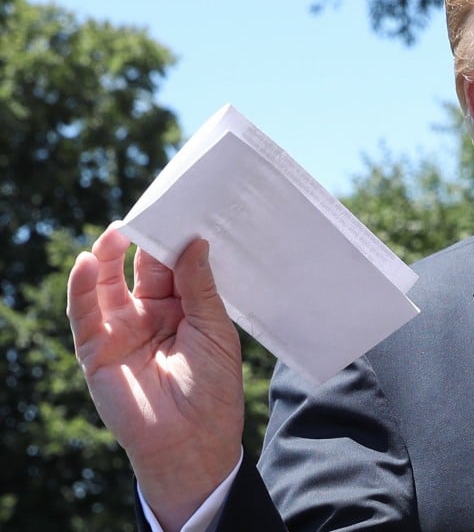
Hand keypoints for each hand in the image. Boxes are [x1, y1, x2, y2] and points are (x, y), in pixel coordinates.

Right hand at [67, 224, 243, 531]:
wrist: (193, 441)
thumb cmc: (213, 388)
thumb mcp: (215, 330)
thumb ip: (200, 287)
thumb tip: (195, 242)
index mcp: (183, 308)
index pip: (172, 265)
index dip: (172, 239)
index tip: (179, 208)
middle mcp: (150, 314)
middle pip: (139, 268)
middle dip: (142, 240)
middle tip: (149, 211)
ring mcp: (121, 330)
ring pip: (107, 284)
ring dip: (108, 256)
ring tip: (117, 231)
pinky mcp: (96, 349)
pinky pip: (84, 312)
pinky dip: (83, 286)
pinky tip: (89, 261)